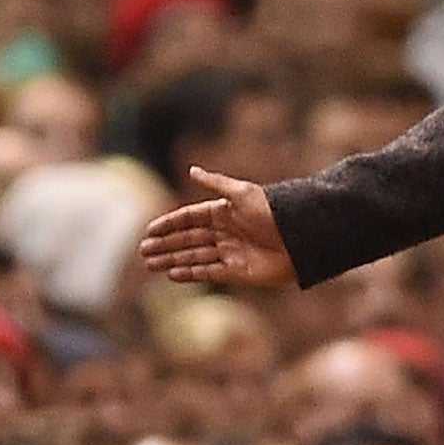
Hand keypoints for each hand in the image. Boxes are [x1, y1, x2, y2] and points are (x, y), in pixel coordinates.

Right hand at [138, 167, 297, 287]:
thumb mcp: (242, 194)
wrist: (300, 239)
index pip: (190, 218)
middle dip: (166, 245)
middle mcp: (226, 233)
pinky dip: (191, 274)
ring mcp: (231, 253)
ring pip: (194, 257)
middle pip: (188, 239)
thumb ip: (216, 183)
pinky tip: (172, 274)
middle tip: (143, 251)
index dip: (170, 224)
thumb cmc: (273, 213)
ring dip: (173, 260)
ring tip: (150, 264)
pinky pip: (209, 273)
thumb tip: (192, 170)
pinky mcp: (238, 272)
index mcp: (225, 212)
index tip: (150, 231)